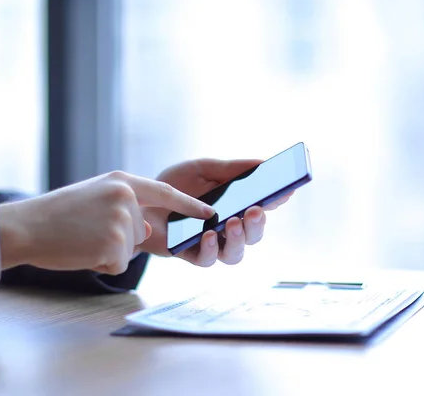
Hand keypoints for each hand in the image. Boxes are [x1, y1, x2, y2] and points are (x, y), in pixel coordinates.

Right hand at [0, 171, 213, 274]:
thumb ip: (124, 208)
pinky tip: (82, 250)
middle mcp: (125, 197)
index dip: (189, 204)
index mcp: (121, 181)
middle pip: (141, 230)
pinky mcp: (114, 245)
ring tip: (82, 239)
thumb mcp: (94, 197)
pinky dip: (101, 263)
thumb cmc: (56, 215)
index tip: (210, 213)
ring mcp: (121, 220)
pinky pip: (118, 262)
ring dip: (108, 251)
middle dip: (119, 238)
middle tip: (86, 231)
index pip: (165, 192)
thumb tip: (145, 230)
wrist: (25, 225)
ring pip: (129, 248)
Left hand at [138, 159, 291, 266]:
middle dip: (258, 224)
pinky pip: (207, 259)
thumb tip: (263, 162)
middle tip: (255, 210)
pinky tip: (209, 234)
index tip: (285, 191)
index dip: (277, 200)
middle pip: (253, 234)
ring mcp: (210, 244)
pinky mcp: (190, 254)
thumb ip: (231, 169)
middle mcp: (227, 228)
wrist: (138, 201)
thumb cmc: (173, 186)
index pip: (263, 206)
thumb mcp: (202, 170)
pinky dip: (211, 248)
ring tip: (233, 222)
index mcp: (235, 205)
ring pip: (235, 253)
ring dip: (238, 239)